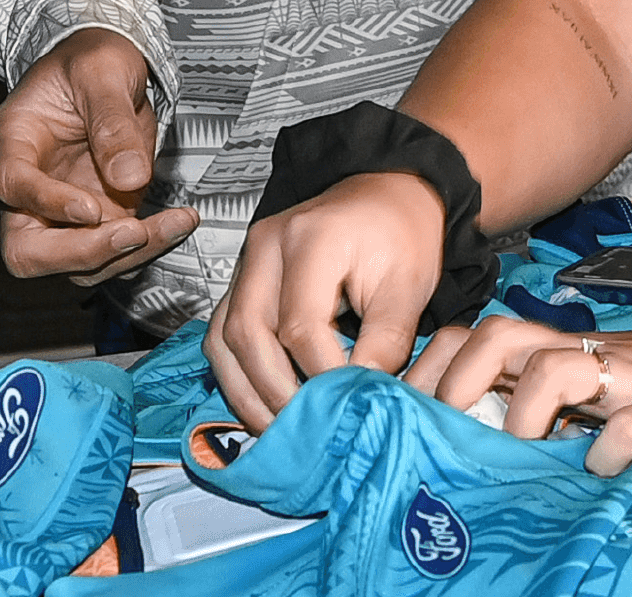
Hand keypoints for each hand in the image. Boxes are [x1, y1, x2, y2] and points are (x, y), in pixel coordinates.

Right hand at [0, 27, 196, 287]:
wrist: (109, 66)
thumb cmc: (93, 58)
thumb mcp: (103, 71)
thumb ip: (113, 122)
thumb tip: (130, 177)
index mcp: (13, 141)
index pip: (12, 186)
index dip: (46, 203)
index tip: (92, 209)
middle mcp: (29, 186)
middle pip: (27, 249)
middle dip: (81, 253)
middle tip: (135, 233)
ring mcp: (60, 209)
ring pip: (74, 263)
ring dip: (125, 255)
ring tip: (176, 223)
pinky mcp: (97, 218)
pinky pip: (113, 251)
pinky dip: (146, 246)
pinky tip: (179, 222)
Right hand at [206, 170, 442, 430]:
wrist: (388, 199)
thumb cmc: (401, 236)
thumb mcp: (409, 284)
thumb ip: (387, 340)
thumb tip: (357, 393)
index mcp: (310, 238)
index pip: (300, 325)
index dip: (320, 374)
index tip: (345, 406)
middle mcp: (265, 247)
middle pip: (248, 333)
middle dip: (273, 392)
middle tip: (303, 432)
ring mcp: (246, 264)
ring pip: (224, 339)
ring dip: (246, 391)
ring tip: (277, 430)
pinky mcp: (242, 283)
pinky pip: (222, 335)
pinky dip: (238, 375)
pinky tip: (264, 404)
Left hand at [401, 315, 631, 476]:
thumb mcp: (598, 391)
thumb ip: (543, 405)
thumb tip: (471, 446)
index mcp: (561, 352)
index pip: (479, 336)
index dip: (436, 366)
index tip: (411, 415)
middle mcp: (585, 355)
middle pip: (502, 336)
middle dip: (461, 383)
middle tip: (450, 433)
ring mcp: (626, 380)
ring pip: (557, 366)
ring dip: (527, 414)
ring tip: (524, 454)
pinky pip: (631, 425)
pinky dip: (609, 450)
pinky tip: (600, 468)